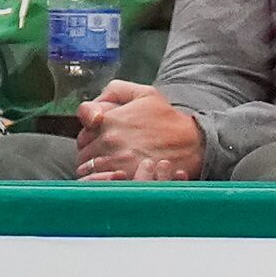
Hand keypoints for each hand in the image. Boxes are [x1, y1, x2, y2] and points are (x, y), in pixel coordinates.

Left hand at [75, 81, 204, 181]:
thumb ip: (114, 91)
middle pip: (84, 154)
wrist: (193, 143)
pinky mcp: (126, 179)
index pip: (81, 135)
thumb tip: (93, 107)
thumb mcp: (144, 93)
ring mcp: (116, 162)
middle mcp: (109, 140)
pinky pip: (101, 185)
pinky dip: (105, 183)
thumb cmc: (168, 119)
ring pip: (90, 172)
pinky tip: (118, 178)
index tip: (100, 140)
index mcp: (109, 119)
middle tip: (110, 155)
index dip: (88, 138)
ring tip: (114, 168)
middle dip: (93, 154)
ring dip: (97, 171)